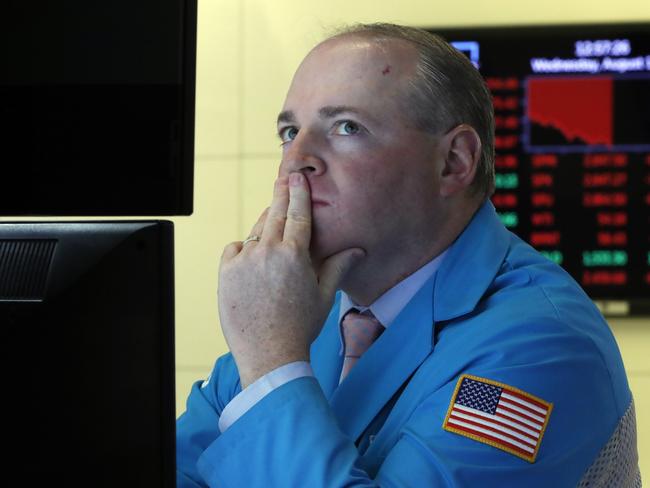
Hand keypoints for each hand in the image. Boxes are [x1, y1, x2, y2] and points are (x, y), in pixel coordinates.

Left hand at [218, 173, 364, 387]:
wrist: (269, 354)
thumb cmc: (301, 327)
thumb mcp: (323, 296)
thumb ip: (337, 267)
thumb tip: (357, 250)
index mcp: (295, 255)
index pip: (298, 215)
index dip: (298, 193)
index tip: (297, 177)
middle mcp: (268, 252)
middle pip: (276, 214)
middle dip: (281, 194)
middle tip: (284, 178)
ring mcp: (245, 261)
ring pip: (256, 232)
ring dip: (265, 227)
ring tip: (273, 230)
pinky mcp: (226, 272)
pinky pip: (235, 249)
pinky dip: (244, 250)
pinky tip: (253, 260)